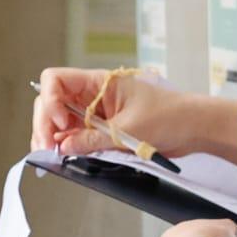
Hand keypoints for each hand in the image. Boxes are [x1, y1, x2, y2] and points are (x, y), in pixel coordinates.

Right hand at [32, 68, 236, 166]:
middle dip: (44, 124)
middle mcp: (91, 95)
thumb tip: (63, 146)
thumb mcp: (128, 130)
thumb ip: (92, 139)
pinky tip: (63, 156)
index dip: (50, 101)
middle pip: (50, 102)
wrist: (192, 128)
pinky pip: (73, 136)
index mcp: (99, 83)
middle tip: (47, 149)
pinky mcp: (98, 130)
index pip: (56, 80)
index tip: (59, 124)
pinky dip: (64, 146)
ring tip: (53, 155)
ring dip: (51, 137)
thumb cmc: (169, 116)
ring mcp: (93, 113)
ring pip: (57, 121)